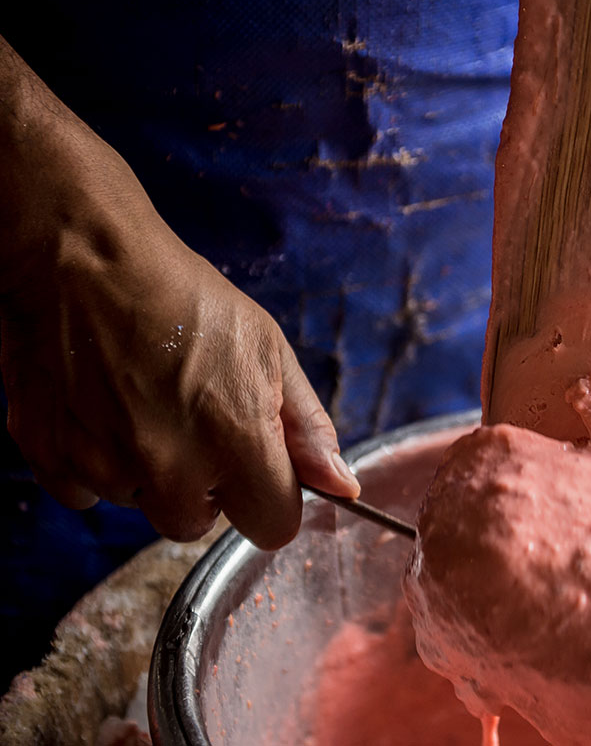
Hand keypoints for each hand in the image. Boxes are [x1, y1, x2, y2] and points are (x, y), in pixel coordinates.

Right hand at [0, 39, 358, 548]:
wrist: (85, 259)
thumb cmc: (184, 297)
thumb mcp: (270, 351)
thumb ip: (308, 428)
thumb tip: (343, 487)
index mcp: (236, 442)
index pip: (273, 527)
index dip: (271, 498)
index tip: (259, 471)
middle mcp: (171, 468)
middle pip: (198, 523)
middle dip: (204, 487)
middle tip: (194, 423)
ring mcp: (106, 466)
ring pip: (141, 505)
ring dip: (147, 472)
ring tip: (145, 403)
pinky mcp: (50, 458)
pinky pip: (85, 492)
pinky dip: (96, 461)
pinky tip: (104, 409)